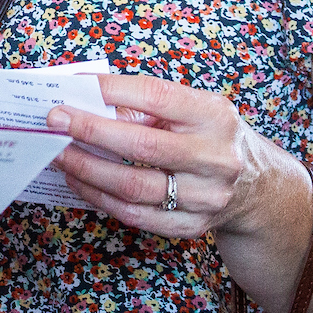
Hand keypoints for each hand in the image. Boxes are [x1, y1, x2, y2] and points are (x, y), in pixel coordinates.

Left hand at [47, 74, 302, 241]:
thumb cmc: (210, 137)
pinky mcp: (192, 226)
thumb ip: (149, 104)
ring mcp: (206, 197)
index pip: (156, 96)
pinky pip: (136, 215)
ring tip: (59, 154)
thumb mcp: (195, 109)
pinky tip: (80, 181)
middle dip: (90, 131)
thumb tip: (86, 97)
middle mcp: (216, 158)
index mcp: (215, 116)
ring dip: (88, 169)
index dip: (111, 90)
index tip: (74, 86)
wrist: (258, 187)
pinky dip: (101, 197)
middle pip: (142, 146)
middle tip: (54, 121)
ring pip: (134, 187)